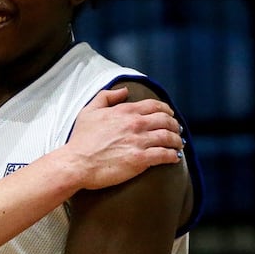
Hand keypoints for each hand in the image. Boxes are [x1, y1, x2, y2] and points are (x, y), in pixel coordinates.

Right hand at [65, 87, 183, 189]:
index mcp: (125, 111)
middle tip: (177, 130)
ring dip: (177, 140)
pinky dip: (173, 156)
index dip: (166, 109)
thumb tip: (123, 90)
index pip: (154, 105)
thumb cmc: (81, 139)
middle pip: (166, 120)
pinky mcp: (140, 159)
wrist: (76, 163)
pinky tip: (174, 157)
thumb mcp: (89, 111)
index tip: (170, 115)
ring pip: (168, 137)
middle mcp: (135, 124)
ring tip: (178, 144)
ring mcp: (139, 141)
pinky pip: (164, 155)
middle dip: (174, 125)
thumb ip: (106, 96)